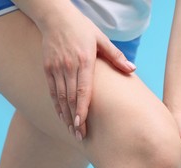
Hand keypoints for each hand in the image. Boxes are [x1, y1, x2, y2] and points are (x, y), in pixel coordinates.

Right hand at [39, 3, 135, 140]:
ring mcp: (56, 68)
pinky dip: (56, 105)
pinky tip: (61, 116)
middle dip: (75, 119)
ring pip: (61, 97)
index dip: (82, 109)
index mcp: (84, 61)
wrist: (55, 17)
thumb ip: (116, 56)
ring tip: (71, 130)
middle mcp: (69, 66)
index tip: (82, 124)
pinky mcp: (47, 68)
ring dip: (65, 115)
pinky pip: (52, 91)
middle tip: (79, 136)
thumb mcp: (101, 39)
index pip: (83, 90)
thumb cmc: (82, 28)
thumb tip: (132, 69)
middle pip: (71, 98)